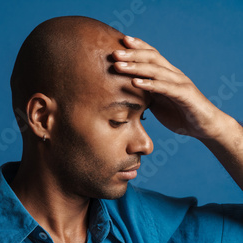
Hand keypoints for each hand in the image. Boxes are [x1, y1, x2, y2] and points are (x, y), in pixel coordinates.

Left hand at [112, 36, 227, 139]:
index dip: (138, 46)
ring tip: (118, 66)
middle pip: (152, 58)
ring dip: (135, 67)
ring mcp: (181, 83)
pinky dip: (149, 84)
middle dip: (132, 54)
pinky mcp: (185, 95)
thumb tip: (123, 92)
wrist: (205, 127)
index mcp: (168, 74)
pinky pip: (165, 88)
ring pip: (156, 71)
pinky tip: (135, 82)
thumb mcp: (157, 102)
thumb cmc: (179, 114)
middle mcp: (174, 74)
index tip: (121, 40)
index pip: (152, 55)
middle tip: (114, 53)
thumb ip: (144, 93)